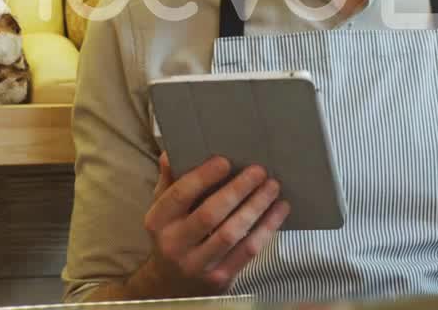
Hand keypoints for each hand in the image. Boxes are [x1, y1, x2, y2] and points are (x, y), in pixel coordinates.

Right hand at [133, 153, 289, 296]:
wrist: (172, 284)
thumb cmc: (173, 235)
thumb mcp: (164, 209)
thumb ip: (170, 181)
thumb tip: (173, 152)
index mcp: (158, 221)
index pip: (180, 195)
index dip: (203, 177)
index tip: (225, 161)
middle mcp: (174, 244)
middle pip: (210, 215)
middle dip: (237, 190)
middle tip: (259, 171)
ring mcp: (197, 265)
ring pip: (231, 233)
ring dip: (256, 207)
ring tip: (272, 187)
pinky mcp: (220, 278)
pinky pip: (247, 251)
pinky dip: (266, 228)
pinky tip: (279, 210)